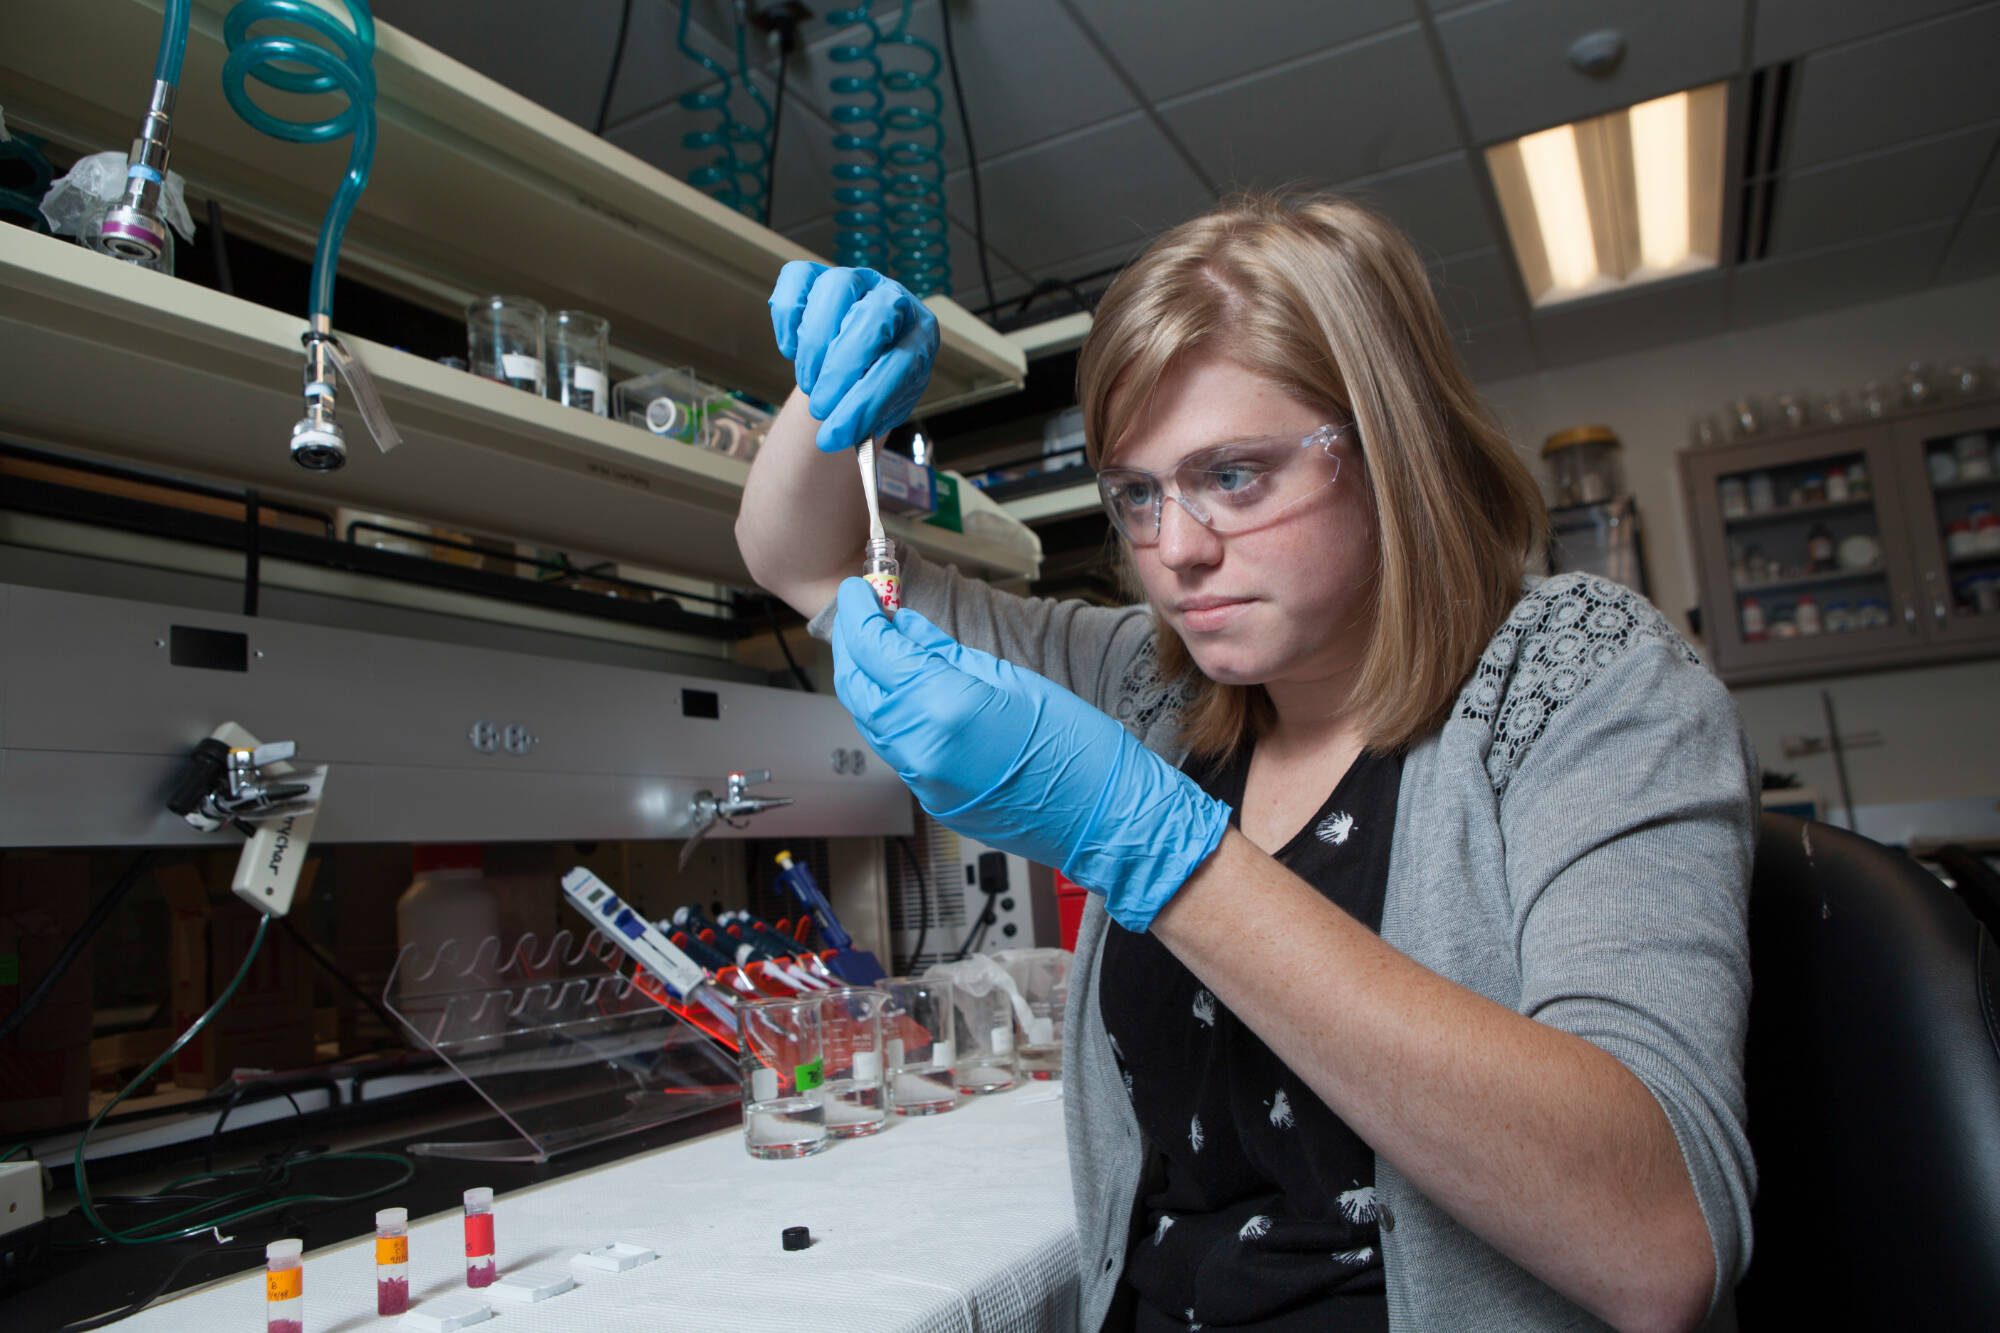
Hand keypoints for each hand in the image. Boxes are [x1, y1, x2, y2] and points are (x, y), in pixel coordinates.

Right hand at [768, 262, 938, 452]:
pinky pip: (797, 278)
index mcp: (920, 333)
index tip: (834, 435)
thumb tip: (832, 436)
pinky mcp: (819, 274)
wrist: (859, 362)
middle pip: (873, 316)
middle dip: (841, 369)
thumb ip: (864, 420)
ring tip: (809, 383)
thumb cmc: (874, 383)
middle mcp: (893, 298)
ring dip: (815, 345)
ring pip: (836, 288)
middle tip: (820, 408)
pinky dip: (788, 318)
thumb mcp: (881, 408)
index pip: (900, 363)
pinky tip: (791, 351)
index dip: (864, 402)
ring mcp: (857, 281)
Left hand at [830, 579, 1230, 931]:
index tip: (861, 589)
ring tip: (887, 649)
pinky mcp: (931, 799)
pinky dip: (892, 715)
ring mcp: (922, 779)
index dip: (860, 613)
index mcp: (943, 705)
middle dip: (853, 645)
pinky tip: (909, 694)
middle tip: (867, 615)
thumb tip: (907, 629)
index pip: (874, 649)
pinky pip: (895, 749)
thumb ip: (946, 654)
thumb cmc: (1075, 745)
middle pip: (856, 686)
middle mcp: (920, 746)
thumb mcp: (1010, 678)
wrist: (1100, 815)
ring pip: (869, 720)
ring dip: (868, 681)